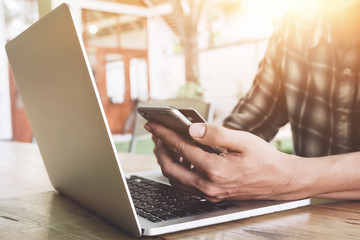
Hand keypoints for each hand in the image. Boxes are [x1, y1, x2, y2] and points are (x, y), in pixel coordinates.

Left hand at [145, 122, 308, 201]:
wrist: (281, 181)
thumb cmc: (264, 159)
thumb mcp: (243, 140)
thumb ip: (215, 134)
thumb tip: (192, 129)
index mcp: (215, 169)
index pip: (180, 149)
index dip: (164, 134)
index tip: (153, 125)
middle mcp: (209, 185)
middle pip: (171, 168)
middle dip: (159, 149)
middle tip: (157, 135)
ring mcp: (210, 194)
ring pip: (176, 180)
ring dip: (167, 161)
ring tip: (166, 145)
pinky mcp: (212, 196)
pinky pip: (186, 186)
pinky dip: (178, 172)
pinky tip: (181, 160)